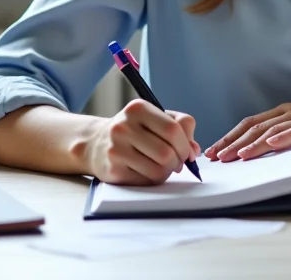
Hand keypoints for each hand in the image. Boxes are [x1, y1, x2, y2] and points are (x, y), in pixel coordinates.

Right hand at [82, 99, 199, 184]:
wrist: (96, 143)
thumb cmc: (134, 130)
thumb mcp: (155, 117)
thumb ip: (181, 126)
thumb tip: (194, 150)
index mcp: (138, 109)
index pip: (173, 129)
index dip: (185, 145)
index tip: (187, 152)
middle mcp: (124, 127)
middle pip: (167, 152)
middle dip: (178, 161)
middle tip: (177, 163)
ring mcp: (116, 149)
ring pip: (158, 169)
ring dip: (167, 172)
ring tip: (163, 166)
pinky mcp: (113, 170)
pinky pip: (146, 180)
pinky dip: (154, 179)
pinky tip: (148, 171)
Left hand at [205, 96, 290, 161]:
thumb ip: (288, 134)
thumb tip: (266, 149)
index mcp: (285, 112)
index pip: (250, 123)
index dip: (230, 136)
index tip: (214, 150)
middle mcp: (290, 113)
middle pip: (254, 126)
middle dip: (231, 142)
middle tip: (214, 157)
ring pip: (270, 130)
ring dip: (249, 144)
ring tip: (233, 157)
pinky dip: (280, 138)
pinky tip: (268, 145)